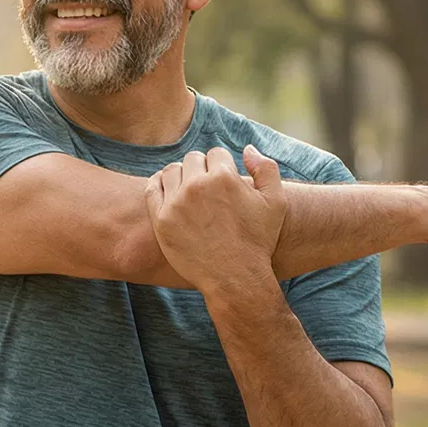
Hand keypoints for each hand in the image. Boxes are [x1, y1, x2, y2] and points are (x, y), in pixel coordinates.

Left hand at [144, 145, 286, 297]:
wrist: (235, 278)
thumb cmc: (258, 240)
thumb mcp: (275, 202)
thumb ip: (266, 168)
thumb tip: (246, 149)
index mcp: (224, 177)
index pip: (215, 154)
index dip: (221, 167)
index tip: (222, 183)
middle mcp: (198, 186)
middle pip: (192, 159)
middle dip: (201, 170)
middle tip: (207, 190)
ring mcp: (176, 203)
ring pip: (171, 171)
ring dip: (180, 177)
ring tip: (190, 193)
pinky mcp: (161, 220)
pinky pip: (152, 188)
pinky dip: (159, 186)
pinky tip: (169, 194)